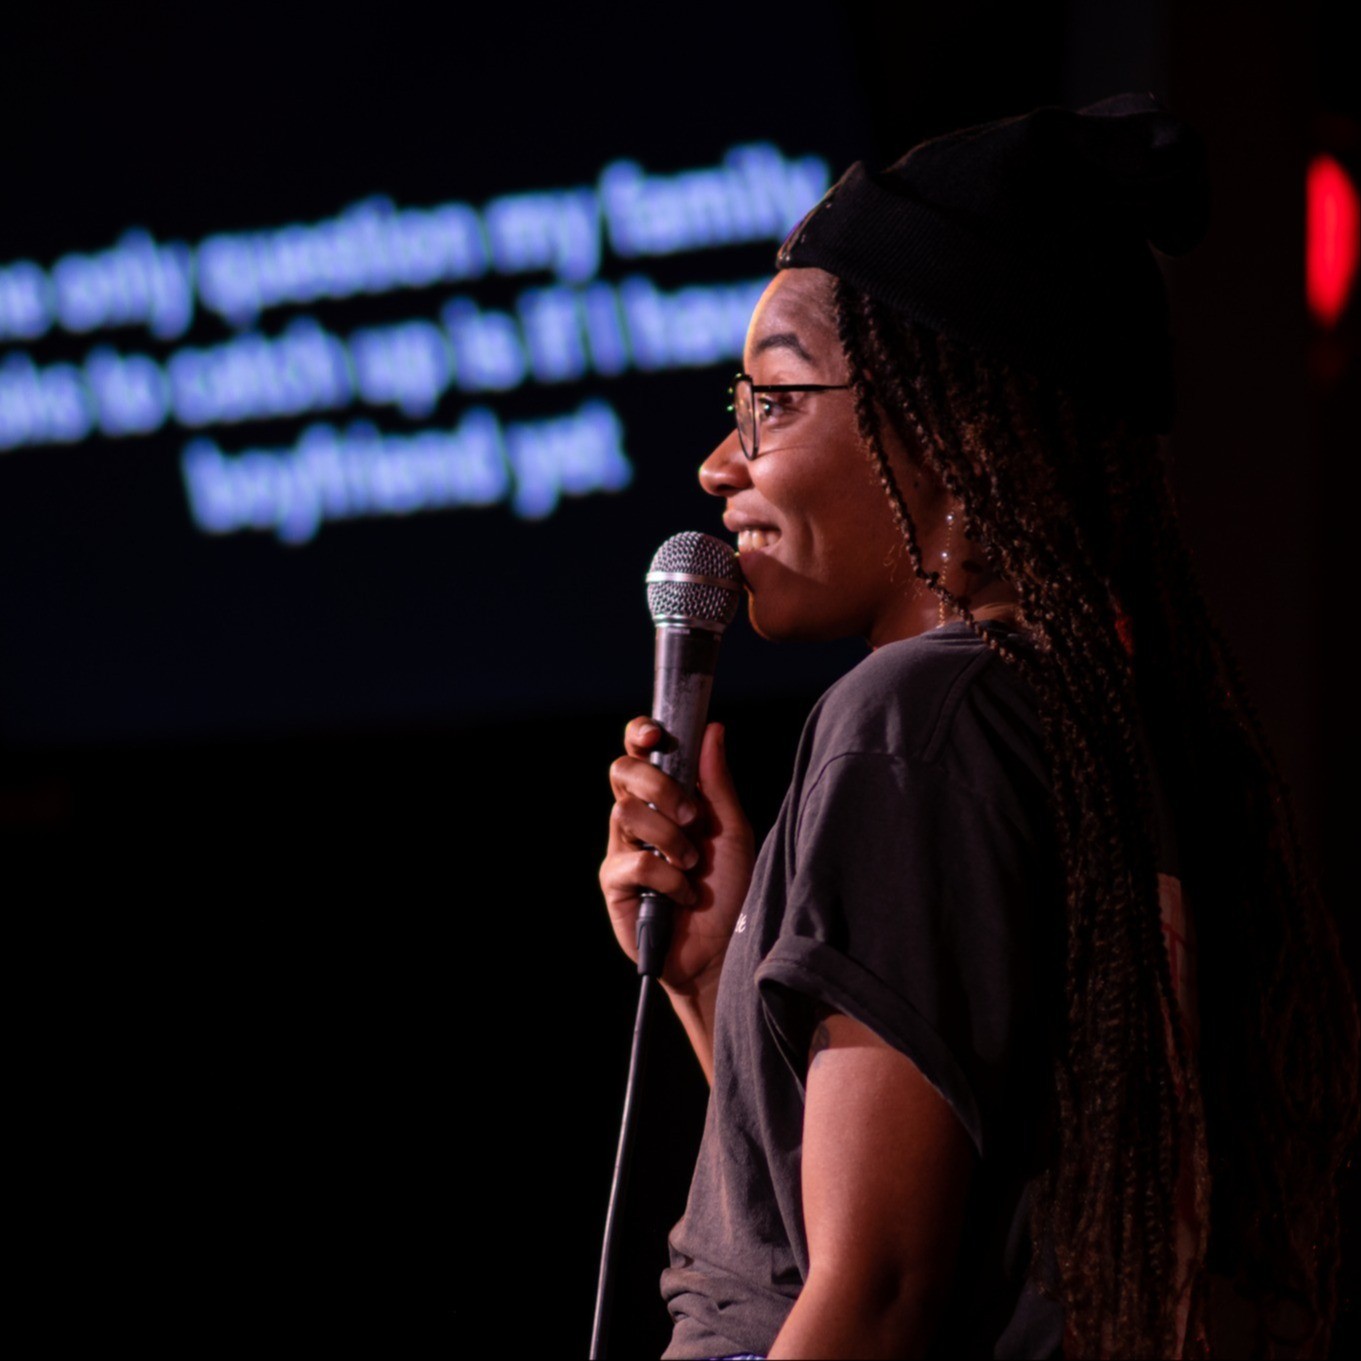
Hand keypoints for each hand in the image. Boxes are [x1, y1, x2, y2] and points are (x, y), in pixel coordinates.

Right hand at [600, 717, 754, 996]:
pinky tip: (683, 895)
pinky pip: (634, 861)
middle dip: (658, 786)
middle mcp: (638, 818)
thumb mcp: (732, 831)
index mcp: (664, 798)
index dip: (639, 735)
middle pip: (622, 772)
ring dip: (670, 839)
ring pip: (626, 813)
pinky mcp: (614, 883)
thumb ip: (717, 783)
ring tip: (692, 866)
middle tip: (691, 816)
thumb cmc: (731, 890)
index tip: (656, 734)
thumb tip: (711, 729)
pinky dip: (667, 877)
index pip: (638, 753)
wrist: (725, 949)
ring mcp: (622, 849)